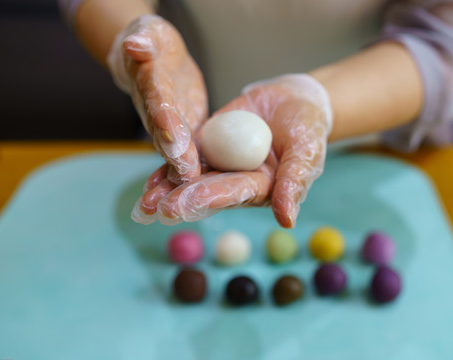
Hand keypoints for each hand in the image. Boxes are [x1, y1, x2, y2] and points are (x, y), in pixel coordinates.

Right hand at [107, 15, 206, 180]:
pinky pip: (187, 150)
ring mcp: (168, 124)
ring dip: (182, 167)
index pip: (157, 101)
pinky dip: (190, 168)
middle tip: (186, 171)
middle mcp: (155, 111)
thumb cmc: (152, 42)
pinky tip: (202, 187)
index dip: (163, 116)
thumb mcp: (150, 33)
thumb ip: (144, 40)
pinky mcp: (183, 131)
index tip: (171, 131)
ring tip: (194, 185)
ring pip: (174, 148)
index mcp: (149, 84)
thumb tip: (135, 46)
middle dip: (174, 152)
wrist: (152, 60)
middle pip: (164, 133)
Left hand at [132, 74, 332, 227]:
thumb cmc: (308, 130)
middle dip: (181, 199)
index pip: (233, 193)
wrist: (295, 101)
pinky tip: (150, 180)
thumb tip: (287, 221)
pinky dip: (168, 165)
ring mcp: (221, 163)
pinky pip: (187, 155)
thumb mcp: (306, 153)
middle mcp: (236, 180)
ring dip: (168, 190)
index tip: (183, 205)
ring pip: (191, 178)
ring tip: (144, 203)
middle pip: (206, 190)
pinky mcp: (209, 144)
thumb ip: (294, 183)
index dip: (209, 198)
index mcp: (260, 187)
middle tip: (156, 209)